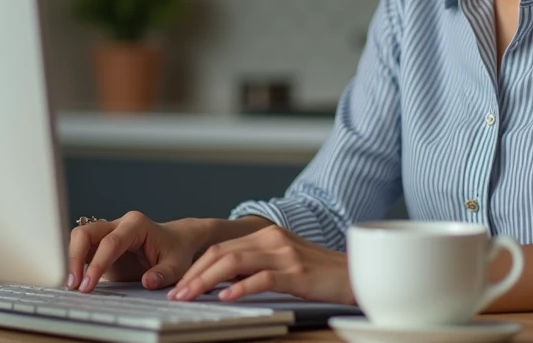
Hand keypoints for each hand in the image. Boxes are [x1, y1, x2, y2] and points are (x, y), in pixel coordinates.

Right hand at [68, 211, 205, 292]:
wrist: (176, 242)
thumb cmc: (176, 251)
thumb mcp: (177, 265)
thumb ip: (164, 273)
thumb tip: (147, 282)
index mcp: (136, 225)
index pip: (110, 242)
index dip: (97, 263)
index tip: (88, 284)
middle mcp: (118, 225)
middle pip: (86, 232)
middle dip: (76, 257)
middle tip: (75, 285)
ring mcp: (108, 232)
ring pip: (79, 238)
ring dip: (72, 260)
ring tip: (73, 286)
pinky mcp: (101, 244)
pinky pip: (82, 248)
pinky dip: (76, 263)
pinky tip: (76, 282)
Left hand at [167, 224, 353, 305]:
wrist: (357, 274)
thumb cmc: (320, 274)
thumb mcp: (283, 264)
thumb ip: (254, 266)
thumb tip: (220, 280)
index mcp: (266, 235)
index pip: (220, 247)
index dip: (195, 266)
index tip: (178, 284)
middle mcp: (272, 238)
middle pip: (221, 252)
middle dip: (193, 274)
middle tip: (175, 294)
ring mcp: (285, 253)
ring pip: (234, 262)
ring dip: (206, 281)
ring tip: (190, 297)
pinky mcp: (297, 272)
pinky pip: (262, 278)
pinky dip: (240, 288)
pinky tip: (225, 297)